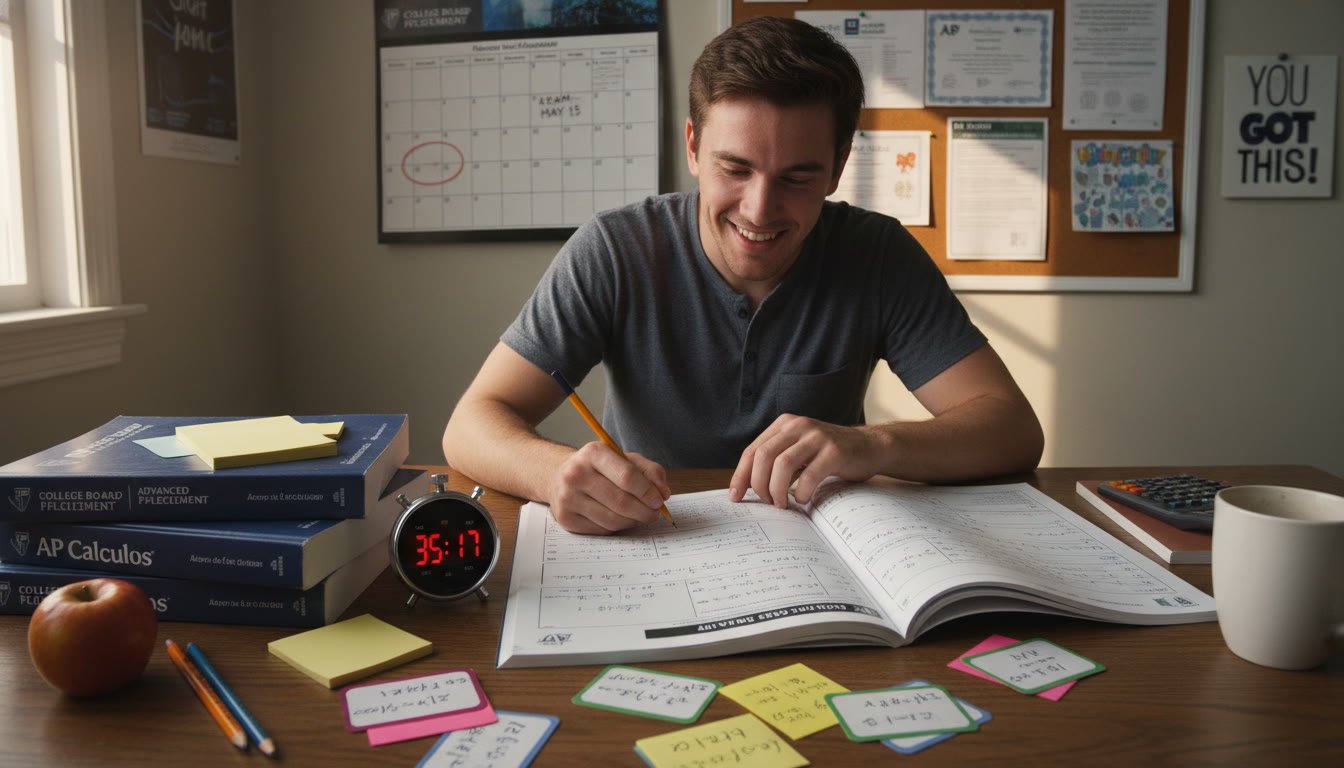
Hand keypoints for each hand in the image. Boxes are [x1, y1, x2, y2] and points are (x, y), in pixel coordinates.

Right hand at [546, 441, 670, 533]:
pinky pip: (601, 530)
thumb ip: (649, 471)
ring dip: (632, 521)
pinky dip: (617, 527)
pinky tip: (620, 519)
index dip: (648, 492)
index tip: (660, 500)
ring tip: (639, 516)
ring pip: (612, 520)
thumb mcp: (623, 458)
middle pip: (621, 502)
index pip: (627, 476)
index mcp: (593, 453)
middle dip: (644, 511)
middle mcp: (576, 474)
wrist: (558, 475)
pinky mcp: (565, 518)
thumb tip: (663, 493)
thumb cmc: (598, 467)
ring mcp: (567, 497)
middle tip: (654, 513)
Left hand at [729, 414, 879, 507]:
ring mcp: (816, 437)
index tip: (736, 498)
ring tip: (782, 503)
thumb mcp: (798, 449)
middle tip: (767, 502)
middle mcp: (798, 426)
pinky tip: (804, 499)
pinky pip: (809, 475)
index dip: (740, 476)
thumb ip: (776, 459)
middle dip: (758, 485)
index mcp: (784, 424)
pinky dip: (801, 492)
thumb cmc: (829, 455)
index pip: (752, 451)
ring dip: (777, 490)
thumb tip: (746, 487)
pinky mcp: (834, 451)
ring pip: (782, 465)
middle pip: (763, 457)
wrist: (870, 447)